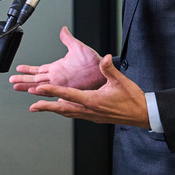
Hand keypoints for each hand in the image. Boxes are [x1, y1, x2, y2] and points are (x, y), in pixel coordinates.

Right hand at [9, 26, 105, 91]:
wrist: (103, 71)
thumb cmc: (94, 62)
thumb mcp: (77, 47)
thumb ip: (68, 39)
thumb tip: (63, 30)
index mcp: (58, 67)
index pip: (39, 68)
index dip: (28, 69)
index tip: (18, 68)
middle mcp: (57, 76)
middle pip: (35, 78)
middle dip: (23, 79)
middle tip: (12, 81)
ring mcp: (60, 83)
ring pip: (40, 85)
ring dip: (28, 86)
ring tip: (17, 87)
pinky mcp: (66, 88)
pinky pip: (50, 91)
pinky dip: (41, 91)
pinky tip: (33, 92)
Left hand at [26, 54, 150, 128]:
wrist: (142, 114)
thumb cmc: (132, 99)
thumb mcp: (121, 81)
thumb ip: (109, 68)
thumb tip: (104, 57)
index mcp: (93, 100)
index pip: (68, 95)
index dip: (53, 91)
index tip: (40, 89)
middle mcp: (89, 110)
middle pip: (63, 109)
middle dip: (47, 106)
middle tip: (32, 106)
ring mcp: (91, 115)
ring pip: (68, 113)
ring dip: (53, 110)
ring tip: (40, 108)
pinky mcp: (94, 117)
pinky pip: (75, 114)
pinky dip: (65, 112)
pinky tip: (61, 109)